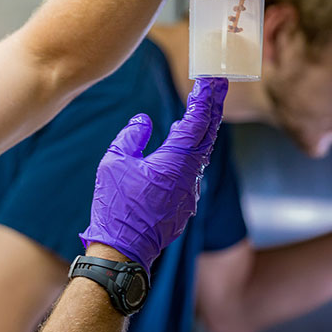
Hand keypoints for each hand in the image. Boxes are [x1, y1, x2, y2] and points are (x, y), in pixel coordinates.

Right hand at [79, 78, 228, 273]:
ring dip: (203, 129)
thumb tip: (144, 121)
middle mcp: (189, 176)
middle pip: (207, 135)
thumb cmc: (115, 206)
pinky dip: (192, 151)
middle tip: (217, 84)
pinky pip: (192, 171)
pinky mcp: (183, 205)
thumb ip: (130, 136)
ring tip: (203, 108)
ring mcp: (189, 193)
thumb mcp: (114, 163)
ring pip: (201, 153)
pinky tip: (185, 144)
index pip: (196, 122)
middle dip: (213, 107)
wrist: (122, 252)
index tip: (212, 79)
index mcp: (174, 162)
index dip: (205, 98)